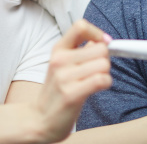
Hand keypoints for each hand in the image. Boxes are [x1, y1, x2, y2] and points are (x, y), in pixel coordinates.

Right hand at [33, 19, 112, 141]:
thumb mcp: (62, 64)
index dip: (97, 33)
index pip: (81, 26)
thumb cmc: (57, 91)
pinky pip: (102, 80)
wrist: (41, 119)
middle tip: (96, 69)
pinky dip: (105, 83)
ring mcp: (64, 78)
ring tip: (94, 80)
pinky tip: (97, 88)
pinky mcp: (72, 94)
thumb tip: (102, 40)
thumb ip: (80, 50)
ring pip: (104, 64)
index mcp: (58, 50)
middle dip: (105, 59)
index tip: (102, 44)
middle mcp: (60, 61)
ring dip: (105, 73)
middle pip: (100, 48)